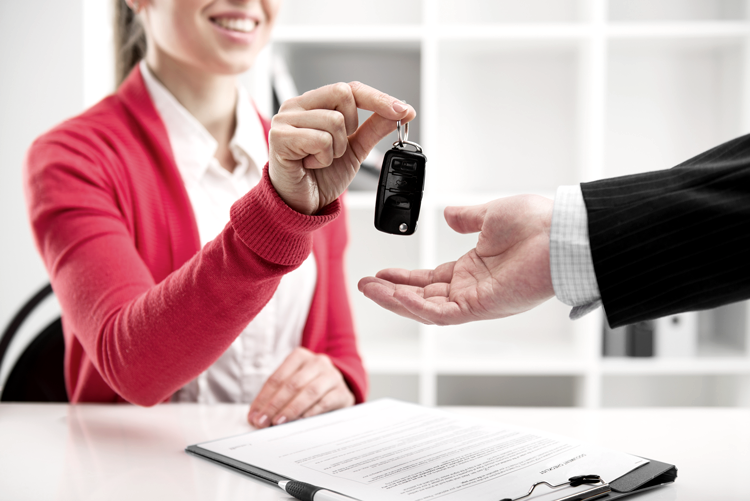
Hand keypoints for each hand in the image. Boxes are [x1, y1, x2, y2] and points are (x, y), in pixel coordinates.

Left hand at [247, 347, 354, 427]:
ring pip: (309, 392)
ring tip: (278, 422)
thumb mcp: (293, 384)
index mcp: (300, 357)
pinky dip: (310, 412)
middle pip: (292, 384)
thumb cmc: (309, 387)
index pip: (277, 378)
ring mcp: (332, 376)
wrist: (338, 390)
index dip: (263, 398)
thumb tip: (256, 416)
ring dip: (291, 409)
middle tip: (263, 422)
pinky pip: (325, 402)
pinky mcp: (342, 392)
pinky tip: (300, 421)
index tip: (254, 416)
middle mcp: (317, 362)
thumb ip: (275, 396)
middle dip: (274, 405)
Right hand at [269, 81, 415, 214]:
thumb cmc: (319, 176)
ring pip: (333, 120)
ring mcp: (285, 119)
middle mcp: (297, 106)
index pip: (351, 88)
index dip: (379, 98)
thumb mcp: (355, 150)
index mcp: (313, 104)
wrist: (299, 205)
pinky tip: (311, 164)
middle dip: (351, 127)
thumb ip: (374, 128)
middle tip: (338, 148)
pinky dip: (323, 158)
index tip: (404, 111)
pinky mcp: (279, 137)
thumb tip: (402, 111)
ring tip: (321, 160)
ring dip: (336, 149)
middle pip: (343, 94)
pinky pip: (320, 139)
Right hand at [358, 195, 554, 324]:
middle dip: (391, 291)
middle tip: (365, 284)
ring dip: (396, 300)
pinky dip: (417, 305)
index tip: (380, 272)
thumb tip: (448, 214)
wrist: (561, 233)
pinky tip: (395, 294)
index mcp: (473, 269)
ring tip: (369, 289)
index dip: (403, 277)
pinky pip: (442, 312)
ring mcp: (476, 299)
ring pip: (426, 309)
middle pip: (422, 297)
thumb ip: (466, 218)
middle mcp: (472, 287)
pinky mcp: (482, 306)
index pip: (430, 279)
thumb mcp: (491, 214)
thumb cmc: (537, 224)